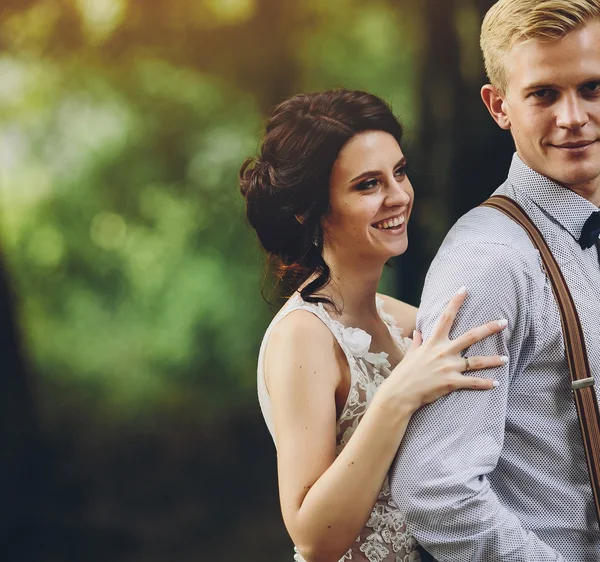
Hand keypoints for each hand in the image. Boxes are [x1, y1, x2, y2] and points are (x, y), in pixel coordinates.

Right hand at [380, 287, 507, 413]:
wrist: (400, 393)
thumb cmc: (404, 373)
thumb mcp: (410, 354)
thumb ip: (416, 342)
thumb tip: (417, 332)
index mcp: (433, 342)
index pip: (446, 317)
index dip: (455, 302)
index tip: (464, 289)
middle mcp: (443, 352)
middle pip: (471, 337)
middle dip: (489, 329)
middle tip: (504, 322)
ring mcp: (449, 367)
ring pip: (476, 361)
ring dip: (493, 360)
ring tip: (506, 358)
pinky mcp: (451, 382)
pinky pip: (472, 382)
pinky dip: (485, 383)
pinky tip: (496, 383)